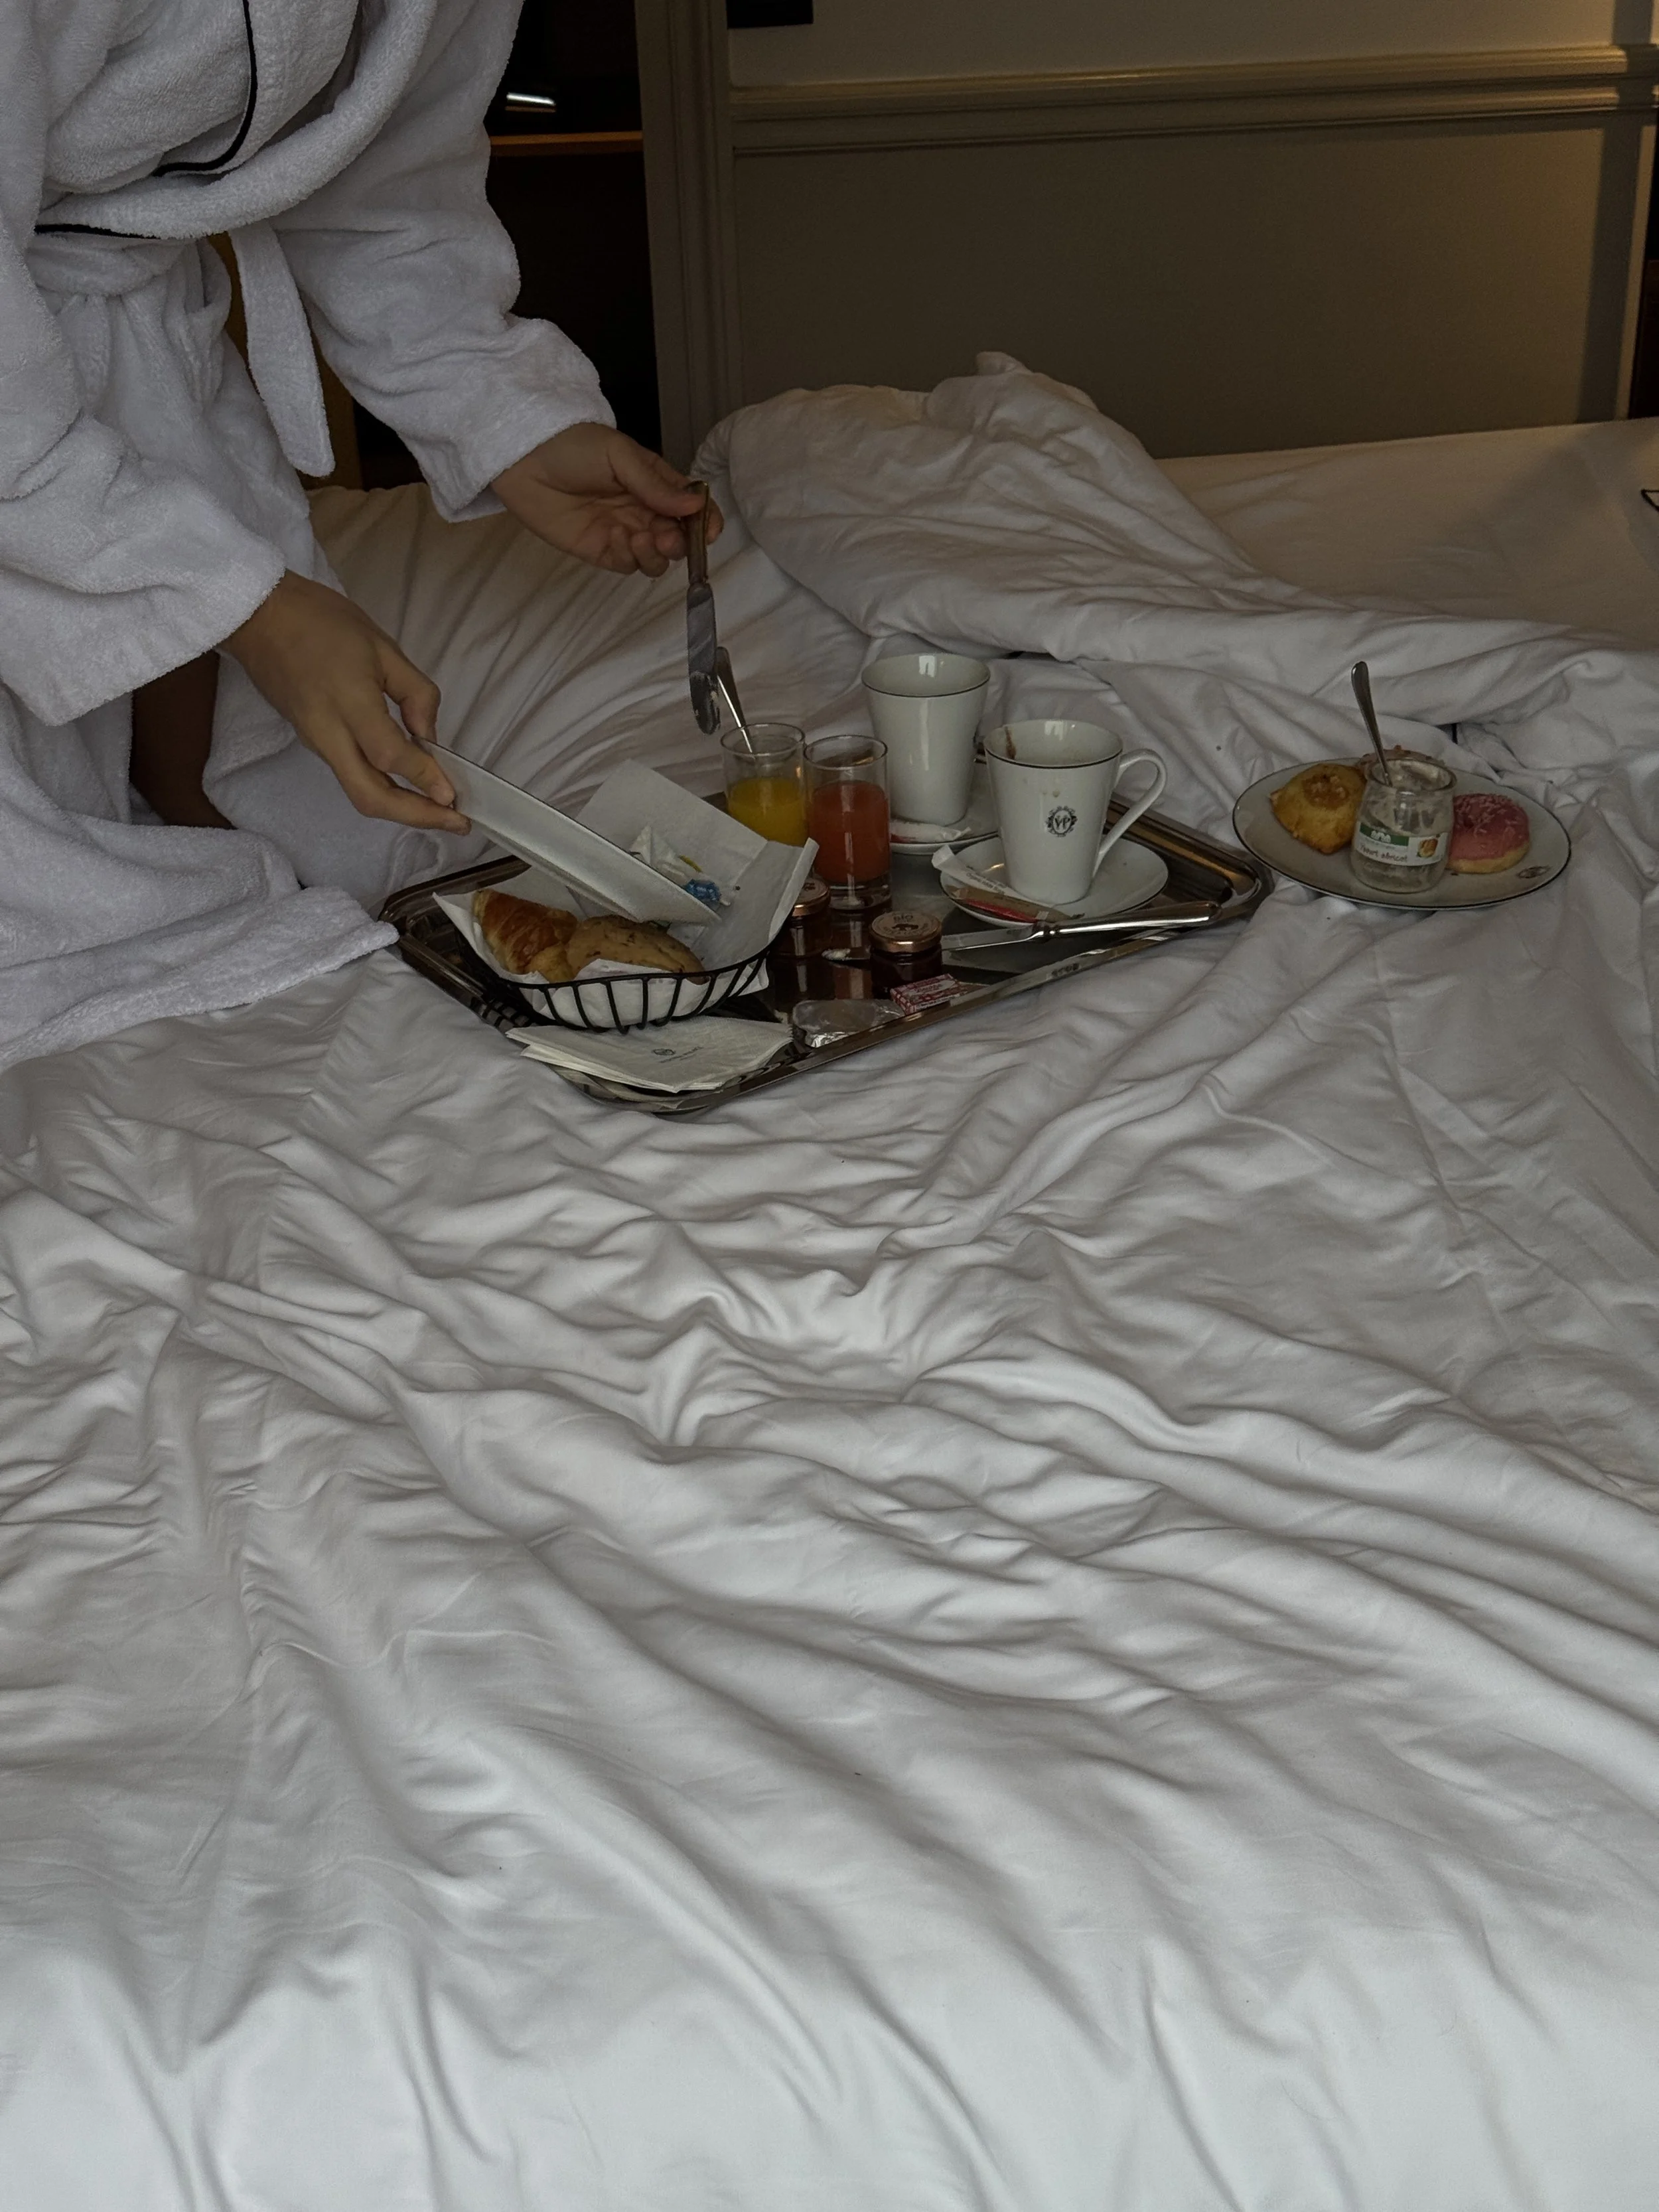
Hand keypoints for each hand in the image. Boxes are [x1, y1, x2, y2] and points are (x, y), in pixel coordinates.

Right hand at [223, 573, 467, 833]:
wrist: (257, 617)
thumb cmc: (320, 620)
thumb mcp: (382, 646)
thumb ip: (415, 693)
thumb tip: (429, 735)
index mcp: (348, 702)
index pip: (389, 755)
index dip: (424, 778)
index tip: (454, 795)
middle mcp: (328, 732)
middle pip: (370, 796)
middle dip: (415, 816)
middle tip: (453, 823)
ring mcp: (315, 741)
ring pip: (358, 792)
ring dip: (400, 809)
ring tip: (438, 810)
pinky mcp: (311, 742)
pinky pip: (350, 776)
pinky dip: (382, 789)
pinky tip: (407, 784)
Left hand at [491, 422, 722, 576]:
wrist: (524, 458)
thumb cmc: (572, 446)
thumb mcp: (619, 455)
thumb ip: (655, 484)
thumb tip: (695, 505)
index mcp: (655, 483)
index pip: (691, 507)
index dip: (705, 521)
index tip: (707, 530)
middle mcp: (644, 510)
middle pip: (678, 538)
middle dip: (679, 542)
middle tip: (666, 536)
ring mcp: (623, 532)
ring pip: (656, 558)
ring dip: (658, 555)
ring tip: (643, 539)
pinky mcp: (601, 550)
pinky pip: (628, 564)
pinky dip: (632, 558)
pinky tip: (621, 540)